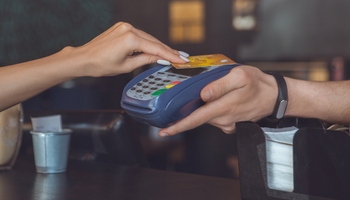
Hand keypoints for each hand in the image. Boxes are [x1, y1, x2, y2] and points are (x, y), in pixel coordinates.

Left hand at [72, 22, 187, 76]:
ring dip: (159, 46)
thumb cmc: (101, 64)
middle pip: (154, 41)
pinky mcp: (122, 27)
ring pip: (148, 38)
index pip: (156, 48)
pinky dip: (149, 42)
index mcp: (130, 39)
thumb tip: (160, 59)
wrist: (85, 58)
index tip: (181, 60)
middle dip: (168, 50)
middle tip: (182, 57)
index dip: (171, 55)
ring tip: (173, 54)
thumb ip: (146, 60)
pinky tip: (157, 48)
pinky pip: (140, 35)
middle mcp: (128, 29)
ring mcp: (125, 26)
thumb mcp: (127, 66)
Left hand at [159, 66, 277, 135]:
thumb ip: (220, 85)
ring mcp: (227, 122)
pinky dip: (210, 111)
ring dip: (200, 110)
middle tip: (178, 106)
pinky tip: (216, 101)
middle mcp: (224, 118)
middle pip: (198, 118)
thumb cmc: (258, 84)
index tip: (165, 131)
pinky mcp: (230, 123)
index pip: (196, 119)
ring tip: (206, 96)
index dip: (179, 126)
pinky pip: (215, 118)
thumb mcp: (240, 76)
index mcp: (224, 107)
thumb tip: (204, 94)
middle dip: (185, 114)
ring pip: (206, 117)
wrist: (274, 96)